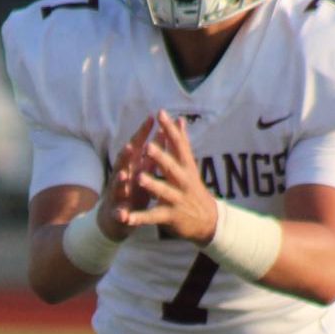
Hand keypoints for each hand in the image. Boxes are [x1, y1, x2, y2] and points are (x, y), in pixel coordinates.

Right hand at [97, 115, 156, 239]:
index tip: (151, 118)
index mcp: (132, 166)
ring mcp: (117, 194)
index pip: (136, 146)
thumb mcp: (144, 169)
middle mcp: (122, 177)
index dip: (143, 133)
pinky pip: (118, 213)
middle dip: (125, 155)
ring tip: (124, 175)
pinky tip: (122, 214)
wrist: (117, 218)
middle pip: (122, 163)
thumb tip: (163, 131)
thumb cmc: (134, 189)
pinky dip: (120, 213)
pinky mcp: (117, 212)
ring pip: (116, 185)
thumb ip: (152, 153)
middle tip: (130, 146)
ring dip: (119, 180)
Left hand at [121, 109, 218, 242]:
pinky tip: (127, 218)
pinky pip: (152, 217)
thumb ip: (181, 143)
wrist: (207, 221)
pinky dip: (139, 218)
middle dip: (160, 157)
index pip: (178, 145)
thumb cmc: (192, 188)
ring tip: (140, 177)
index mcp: (186, 167)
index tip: (160, 113)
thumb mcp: (188, 165)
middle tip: (148, 146)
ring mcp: (177, 199)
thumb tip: (179, 119)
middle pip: (171, 167)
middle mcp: (183, 181)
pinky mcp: (170, 216)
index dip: (169, 129)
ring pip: (163, 191)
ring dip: (152, 185)